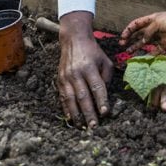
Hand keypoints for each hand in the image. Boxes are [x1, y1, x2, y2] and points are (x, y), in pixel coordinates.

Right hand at [58, 11, 113, 128]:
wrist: (73, 40)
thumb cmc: (93, 51)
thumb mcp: (105, 60)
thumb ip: (106, 76)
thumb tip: (104, 94)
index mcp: (89, 67)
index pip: (97, 87)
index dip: (101, 100)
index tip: (105, 113)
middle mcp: (76, 73)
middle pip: (83, 96)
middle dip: (89, 112)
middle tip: (94, 126)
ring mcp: (66, 77)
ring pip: (71, 99)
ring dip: (77, 114)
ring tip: (82, 126)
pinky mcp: (59, 80)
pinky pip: (63, 97)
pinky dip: (67, 108)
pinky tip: (71, 118)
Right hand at [119, 9, 165, 51]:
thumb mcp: (158, 22)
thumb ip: (148, 31)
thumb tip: (143, 41)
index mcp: (150, 20)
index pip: (136, 24)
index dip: (128, 30)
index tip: (123, 37)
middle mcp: (153, 29)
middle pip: (138, 34)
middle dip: (130, 39)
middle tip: (122, 45)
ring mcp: (158, 37)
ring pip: (144, 43)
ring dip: (136, 47)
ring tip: (128, 52)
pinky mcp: (164, 45)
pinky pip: (154, 51)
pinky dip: (148, 55)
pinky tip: (142, 58)